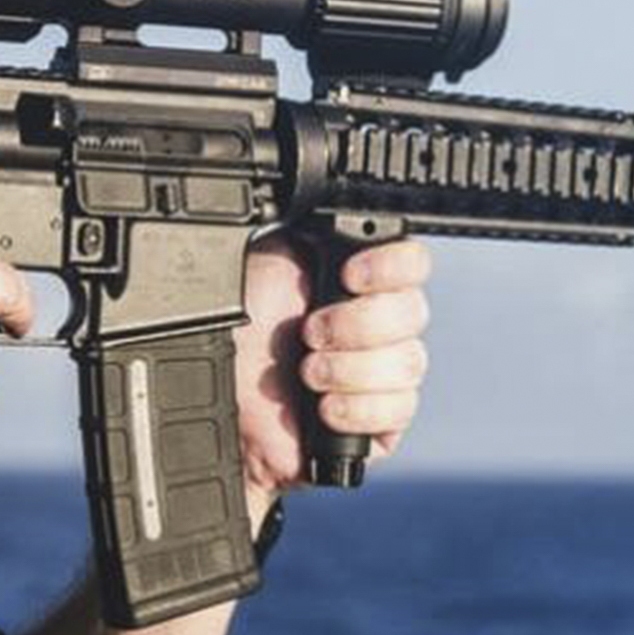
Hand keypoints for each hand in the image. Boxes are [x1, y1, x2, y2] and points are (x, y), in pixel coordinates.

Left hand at [232, 235, 431, 495]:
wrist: (220, 394)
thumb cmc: (238, 329)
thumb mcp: (268, 264)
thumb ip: (312, 240)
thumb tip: (339, 216)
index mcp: (360, 279)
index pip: (412, 262)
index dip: (391, 268)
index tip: (349, 275)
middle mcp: (379, 322)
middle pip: (414, 314)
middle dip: (357, 324)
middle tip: (310, 332)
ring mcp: (382, 371)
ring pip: (407, 364)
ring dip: (352, 369)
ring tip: (308, 373)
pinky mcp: (378, 419)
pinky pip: (398, 410)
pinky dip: (358, 407)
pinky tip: (325, 407)